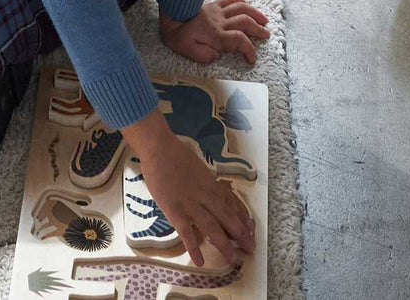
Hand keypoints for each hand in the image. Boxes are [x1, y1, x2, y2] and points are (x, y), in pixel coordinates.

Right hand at [129, 114, 254, 265]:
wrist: (158, 147)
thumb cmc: (175, 153)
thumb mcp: (197, 166)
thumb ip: (204, 181)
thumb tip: (212, 191)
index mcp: (211, 184)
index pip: (231, 204)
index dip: (242, 218)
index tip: (250, 229)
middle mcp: (205, 196)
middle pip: (227, 218)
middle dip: (240, 235)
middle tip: (250, 248)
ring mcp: (191, 205)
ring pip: (212, 228)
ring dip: (224, 245)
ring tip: (233, 260)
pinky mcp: (175, 211)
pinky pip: (186, 233)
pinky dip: (193, 248)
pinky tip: (200, 261)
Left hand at [159, 0, 268, 65]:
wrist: (167, 13)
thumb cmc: (176, 34)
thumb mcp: (186, 50)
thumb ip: (204, 56)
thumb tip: (217, 55)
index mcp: (214, 34)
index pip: (239, 40)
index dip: (249, 50)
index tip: (251, 59)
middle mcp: (219, 21)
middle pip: (245, 22)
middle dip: (258, 30)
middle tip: (266, 36)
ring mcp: (217, 11)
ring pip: (241, 8)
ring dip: (255, 14)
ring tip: (265, 21)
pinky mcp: (213, 4)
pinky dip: (242, 1)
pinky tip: (248, 5)